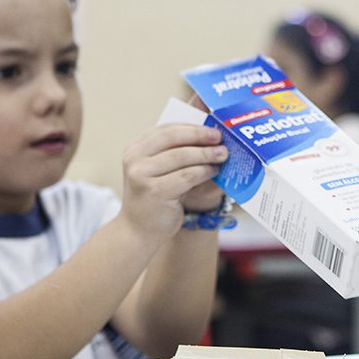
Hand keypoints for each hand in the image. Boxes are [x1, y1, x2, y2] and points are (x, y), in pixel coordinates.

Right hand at [119, 123, 227, 238]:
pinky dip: (203, 171)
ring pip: (181, 156)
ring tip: (223, 155)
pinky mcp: (155, 192)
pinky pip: (186, 176)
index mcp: (135, 150)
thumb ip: (174, 154)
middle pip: (172, 138)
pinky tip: (215, 172)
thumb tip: (208, 137)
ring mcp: (142, 175)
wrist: (138, 231)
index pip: (166, 130)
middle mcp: (134, 160)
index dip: (191, 127)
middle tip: (220, 138)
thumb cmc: (154, 199)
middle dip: (199, 136)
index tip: (213, 129)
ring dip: (206, 154)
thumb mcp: (158, 171)